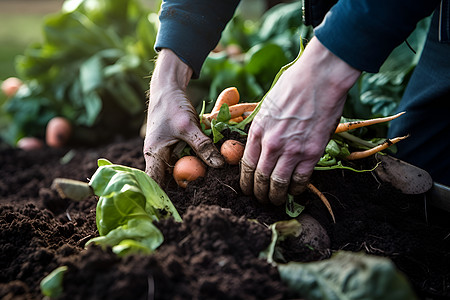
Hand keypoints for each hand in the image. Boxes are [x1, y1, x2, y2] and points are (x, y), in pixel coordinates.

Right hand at [144, 49, 223, 186]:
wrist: (168, 88)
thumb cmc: (171, 105)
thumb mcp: (188, 126)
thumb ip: (202, 146)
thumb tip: (219, 166)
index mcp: (154, 155)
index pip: (155, 183)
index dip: (164, 197)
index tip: (182, 206)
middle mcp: (159, 157)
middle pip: (171, 180)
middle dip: (187, 187)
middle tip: (206, 194)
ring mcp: (169, 153)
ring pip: (181, 170)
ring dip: (195, 174)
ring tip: (212, 183)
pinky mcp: (177, 147)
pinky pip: (188, 159)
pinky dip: (199, 161)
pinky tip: (212, 164)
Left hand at [240, 37, 360, 204]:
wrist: (319, 78)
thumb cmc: (293, 87)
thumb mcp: (267, 106)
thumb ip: (261, 127)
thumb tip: (259, 144)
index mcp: (257, 130)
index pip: (246, 165)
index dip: (245, 181)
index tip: (247, 188)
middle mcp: (271, 143)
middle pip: (260, 178)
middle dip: (258, 193)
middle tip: (260, 199)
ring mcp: (292, 150)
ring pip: (278, 184)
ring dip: (275, 196)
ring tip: (276, 201)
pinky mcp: (312, 153)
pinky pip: (301, 180)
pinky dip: (297, 189)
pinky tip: (296, 192)